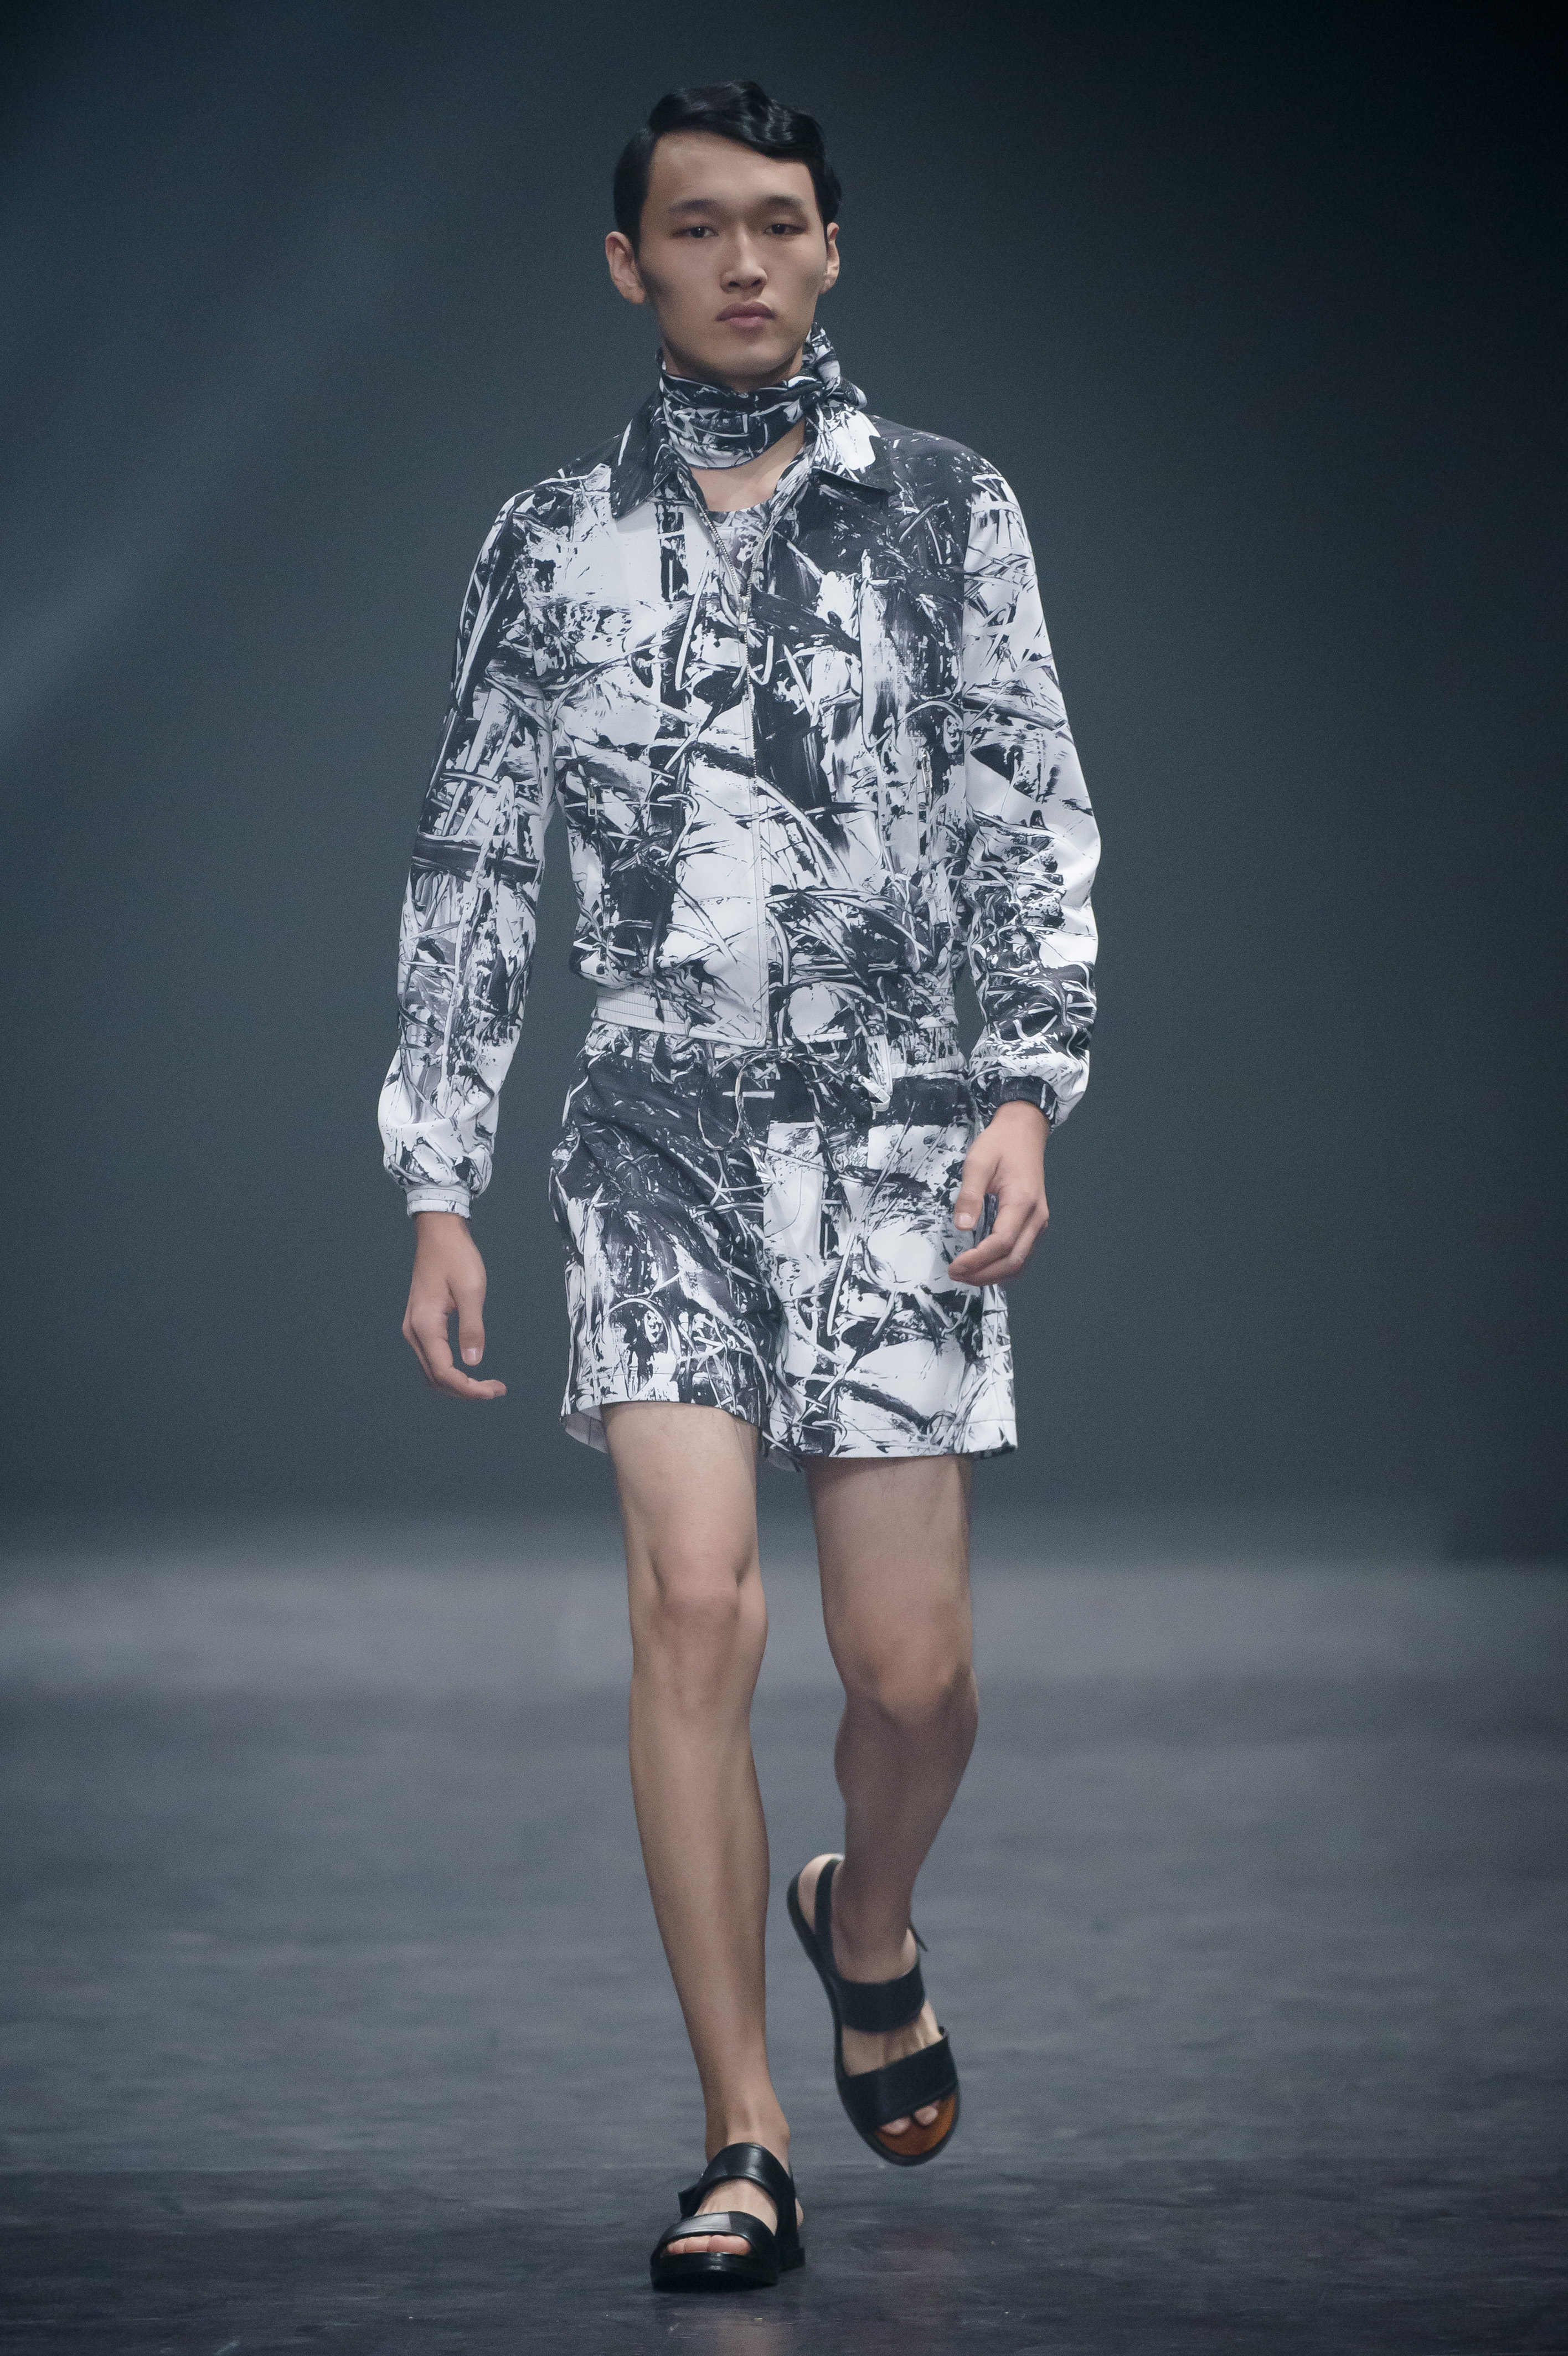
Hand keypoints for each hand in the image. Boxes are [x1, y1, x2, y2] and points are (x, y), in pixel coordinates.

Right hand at [402, 1211, 506, 1398]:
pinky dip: (449, 1369)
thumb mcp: (471, 1291)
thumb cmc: (456, 1256)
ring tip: (485, 1384)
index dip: (469, 1388)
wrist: (438, 1232)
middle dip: (464, 1390)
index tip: (494, 1390)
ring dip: (457, 1383)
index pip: (444, 1372)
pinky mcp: (420, 1323)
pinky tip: (468, 1368)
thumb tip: (473, 1362)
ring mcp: (414, 1328)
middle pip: (435, 1377)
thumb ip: (472, 1328)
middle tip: (495, 1389)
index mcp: (425, 1325)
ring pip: (432, 1370)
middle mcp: (413, 1331)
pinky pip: (432, 1357)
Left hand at [947, 1100, 1049, 1285]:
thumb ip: (969, 1195)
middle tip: (955, 1275)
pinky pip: (1021, 1253)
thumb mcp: (978, 1162)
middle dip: (984, 1274)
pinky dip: (1002, 1265)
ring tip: (966, 1274)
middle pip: (1014, 1260)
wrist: (1024, 1132)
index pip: (1002, 1242)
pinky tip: (982, 1265)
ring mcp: (1038, 1222)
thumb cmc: (1000, 1144)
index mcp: (1022, 1201)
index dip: (978, 1260)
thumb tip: (961, 1226)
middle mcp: (1036, 1217)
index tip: (954, 1266)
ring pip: (1020, 1262)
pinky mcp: (1034, 1223)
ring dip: (993, 1274)